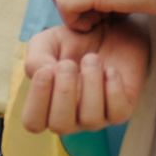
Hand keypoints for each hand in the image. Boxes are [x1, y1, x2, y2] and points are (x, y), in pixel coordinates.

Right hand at [20, 18, 149, 133]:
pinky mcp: (121, 110)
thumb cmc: (74, 42)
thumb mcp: (47, 42)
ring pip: (91, 119)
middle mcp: (70, 118)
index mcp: (47, 105)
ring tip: (92, 59)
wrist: (110, 29)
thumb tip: (43, 74)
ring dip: (91, 84)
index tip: (45, 71)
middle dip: (64, 92)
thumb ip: (36, 59)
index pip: (34, 123)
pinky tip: (110, 70)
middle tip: (69, 64)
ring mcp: (96, 117)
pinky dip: (114, 89)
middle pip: (60, 126)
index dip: (37, 100)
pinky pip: (117, 113)